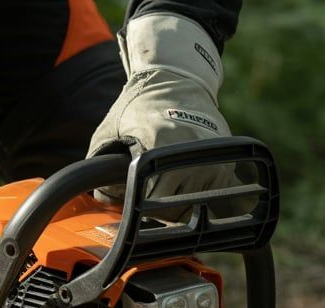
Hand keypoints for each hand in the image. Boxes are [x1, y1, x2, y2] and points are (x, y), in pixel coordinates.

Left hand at [88, 13, 236, 204]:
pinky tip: (183, 178)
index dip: (141, 205)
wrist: (178, 80)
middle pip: (172, 210)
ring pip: (191, 207)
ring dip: (177, 202)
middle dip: (157, 207)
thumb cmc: (140, 105)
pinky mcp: (225, 164)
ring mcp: (212, 161)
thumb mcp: (111, 128)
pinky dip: (195, 194)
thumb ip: (99, 161)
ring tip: (166, 182)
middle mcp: (190, 156)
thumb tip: (99, 198)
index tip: (136, 196)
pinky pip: (208, 197)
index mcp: (160, 147)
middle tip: (149, 191)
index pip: (151, 201)